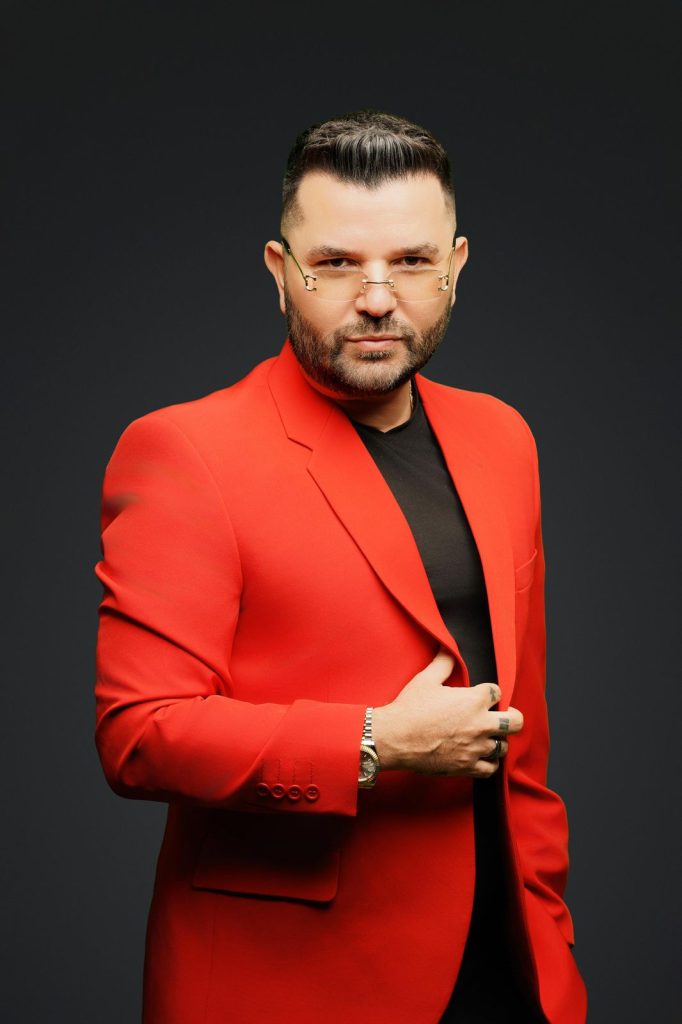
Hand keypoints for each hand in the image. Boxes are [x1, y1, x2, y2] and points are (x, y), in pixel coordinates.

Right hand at [372, 649, 522, 777]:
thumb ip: (443, 663)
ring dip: (497, 740)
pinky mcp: (468, 766)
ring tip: (486, 737)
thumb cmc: (410, 708)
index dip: (491, 693)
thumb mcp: (426, 679)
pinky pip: (491, 768)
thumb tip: (448, 648)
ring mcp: (476, 747)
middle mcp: (480, 723)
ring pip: (503, 746)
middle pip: (515, 721)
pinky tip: (481, 757)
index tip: (484, 696)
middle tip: (504, 717)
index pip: (497, 692)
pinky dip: (488, 763)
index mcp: (474, 700)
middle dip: (512, 717)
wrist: (395, 738)